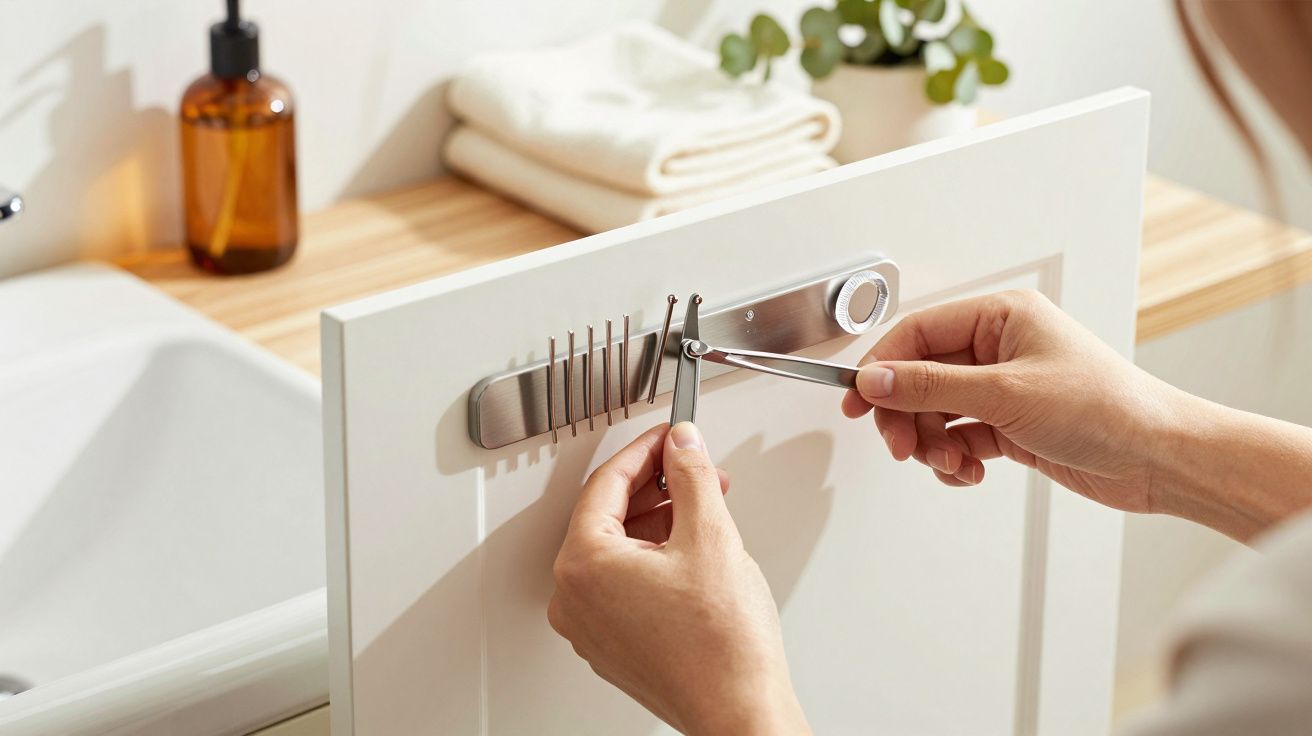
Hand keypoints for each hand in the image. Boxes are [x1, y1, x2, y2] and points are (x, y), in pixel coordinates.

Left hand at [548, 423, 809, 734]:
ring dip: (660, 522)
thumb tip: (681, 444)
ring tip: (705, 510)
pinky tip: (693, 551)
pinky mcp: (614, 644)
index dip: (645, 452)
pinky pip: (625, 584)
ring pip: (619, 550)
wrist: (739, 711)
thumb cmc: (721, 645)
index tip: (669, 437)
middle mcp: (575, 599)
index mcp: (584, 565)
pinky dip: (655, 558)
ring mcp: (592, 626)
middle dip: (658, 488)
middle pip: (609, 516)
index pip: (606, 484)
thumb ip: (690, 475)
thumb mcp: (710, 534)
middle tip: (694, 470)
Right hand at [841, 290, 1181, 513]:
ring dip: (934, 443)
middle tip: (903, 446)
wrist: (1158, 458)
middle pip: (921, 377)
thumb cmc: (1107, 408)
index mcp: (1001, 317)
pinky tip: (969, 471)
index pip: (918, 333)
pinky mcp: (1011, 425)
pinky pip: (959, 437)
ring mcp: (1004, 388)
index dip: (882, 366)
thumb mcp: (1005, 393)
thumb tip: (875, 379)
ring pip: (937, 412)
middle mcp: (999, 348)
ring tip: (950, 463)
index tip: (858, 399)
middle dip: (908, 416)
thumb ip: (930, 386)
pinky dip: (955, 459)